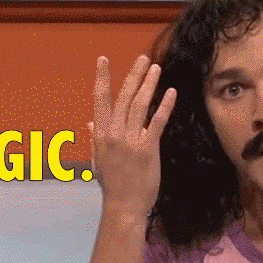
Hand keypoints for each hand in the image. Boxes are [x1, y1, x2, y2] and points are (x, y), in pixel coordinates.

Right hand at [89, 55, 175, 214]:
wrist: (124, 205)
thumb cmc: (112, 184)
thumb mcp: (99, 159)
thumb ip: (95, 138)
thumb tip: (90, 122)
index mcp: (100, 134)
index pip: (99, 100)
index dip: (101, 78)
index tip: (102, 60)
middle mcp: (114, 134)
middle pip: (123, 97)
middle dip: (133, 75)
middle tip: (142, 58)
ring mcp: (131, 141)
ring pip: (140, 105)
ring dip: (148, 84)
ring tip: (156, 68)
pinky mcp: (148, 149)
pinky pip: (158, 122)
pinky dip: (164, 106)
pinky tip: (171, 92)